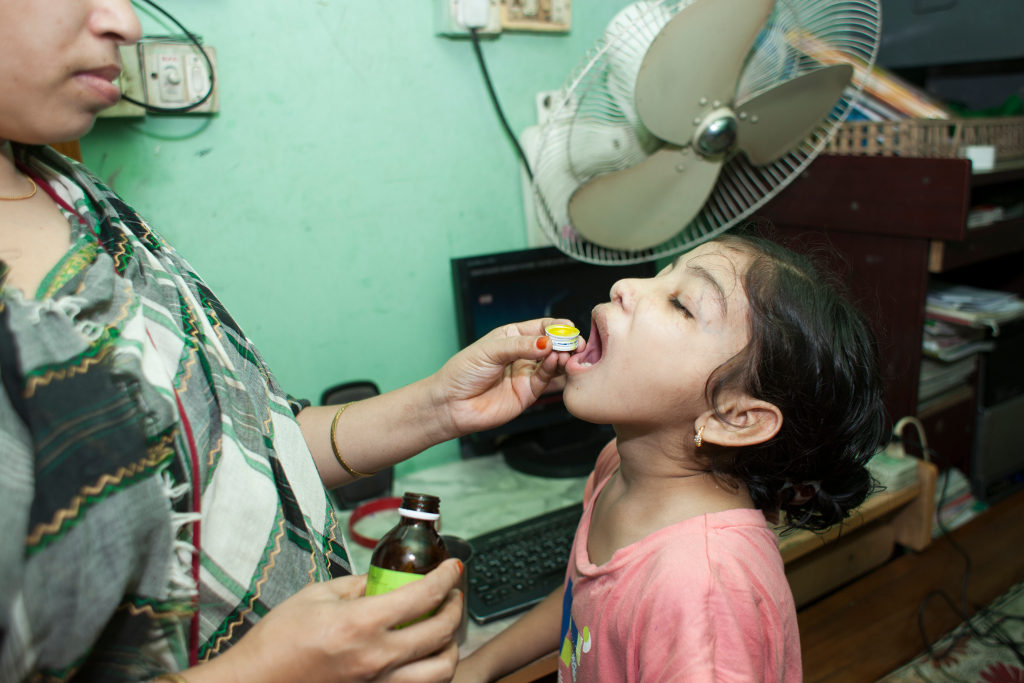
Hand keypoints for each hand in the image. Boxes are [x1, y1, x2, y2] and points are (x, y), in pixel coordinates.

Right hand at [204, 559, 463, 682]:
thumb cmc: (278, 640)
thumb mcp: (316, 596)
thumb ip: (357, 586)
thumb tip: (385, 580)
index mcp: (361, 624)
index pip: (423, 596)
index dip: (447, 577)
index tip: (454, 567)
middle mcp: (377, 658)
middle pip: (441, 632)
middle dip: (455, 607)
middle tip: (451, 594)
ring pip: (441, 670)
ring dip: (450, 646)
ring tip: (443, 630)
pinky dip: (431, 670)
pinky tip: (423, 656)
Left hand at [430, 317, 584, 436]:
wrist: (451, 404)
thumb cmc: (463, 372)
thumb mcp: (490, 350)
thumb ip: (520, 346)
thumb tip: (547, 343)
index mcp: (512, 337)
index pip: (541, 327)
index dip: (557, 327)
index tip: (569, 328)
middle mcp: (523, 354)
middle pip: (552, 345)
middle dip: (565, 342)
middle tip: (575, 342)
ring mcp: (526, 374)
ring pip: (554, 363)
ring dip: (563, 357)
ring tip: (565, 353)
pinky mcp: (529, 393)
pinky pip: (547, 379)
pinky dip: (554, 370)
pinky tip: (556, 362)